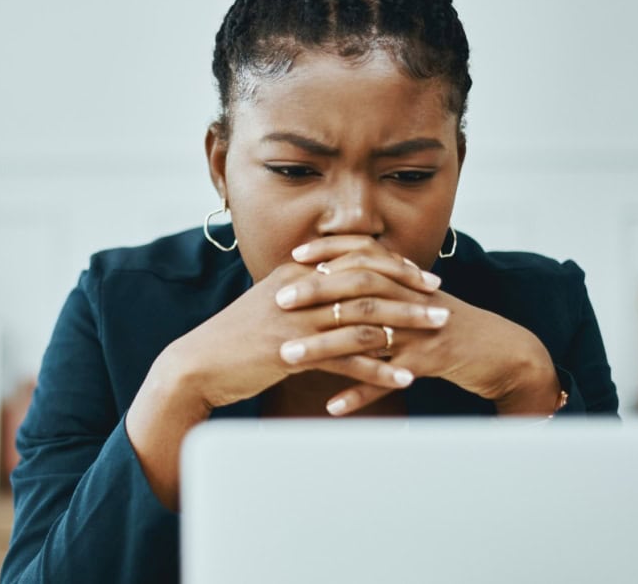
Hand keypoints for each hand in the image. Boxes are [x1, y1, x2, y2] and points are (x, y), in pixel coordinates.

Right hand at [158, 250, 436, 409]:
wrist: (197, 366)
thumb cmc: (234, 339)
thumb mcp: (269, 306)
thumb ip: (302, 295)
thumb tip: (335, 293)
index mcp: (296, 274)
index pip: (354, 259)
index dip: (392, 265)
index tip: (421, 275)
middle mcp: (300, 290)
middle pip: (367, 282)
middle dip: (409, 291)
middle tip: (440, 301)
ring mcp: (297, 321)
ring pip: (365, 317)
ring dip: (406, 325)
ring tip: (436, 333)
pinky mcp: (294, 353)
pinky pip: (348, 359)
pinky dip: (380, 369)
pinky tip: (404, 378)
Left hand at [281, 236, 560, 415]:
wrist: (500, 351)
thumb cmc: (448, 326)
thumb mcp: (416, 300)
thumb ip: (383, 288)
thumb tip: (337, 279)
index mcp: (406, 281)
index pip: (363, 256)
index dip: (328, 254)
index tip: (293, 258)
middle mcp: (411, 300)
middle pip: (359, 288)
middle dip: (316, 293)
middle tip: (279, 302)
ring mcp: (421, 331)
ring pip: (367, 334)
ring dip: (325, 347)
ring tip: (289, 358)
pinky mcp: (430, 363)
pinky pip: (389, 379)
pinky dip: (360, 393)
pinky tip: (333, 406)